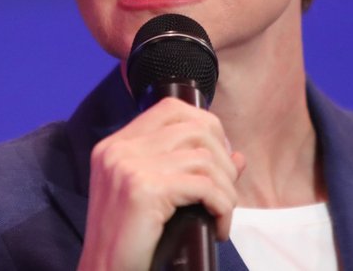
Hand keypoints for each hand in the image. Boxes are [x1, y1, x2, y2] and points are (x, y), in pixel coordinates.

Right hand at [77, 97, 246, 270]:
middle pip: (194, 128)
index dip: (206, 127)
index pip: (170, 109)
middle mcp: (119, 149)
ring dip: (226, 188)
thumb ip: (188, 170)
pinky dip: (222, 207)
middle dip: (222, 159)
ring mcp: (128, 167)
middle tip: (225, 191)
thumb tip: (237, 156)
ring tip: (221, 213)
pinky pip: (205, 187)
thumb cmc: (129, 243)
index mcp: (115, 145)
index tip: (218, 159)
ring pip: (205, 158)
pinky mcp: (144, 191)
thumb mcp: (154, 198)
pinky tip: (218, 228)